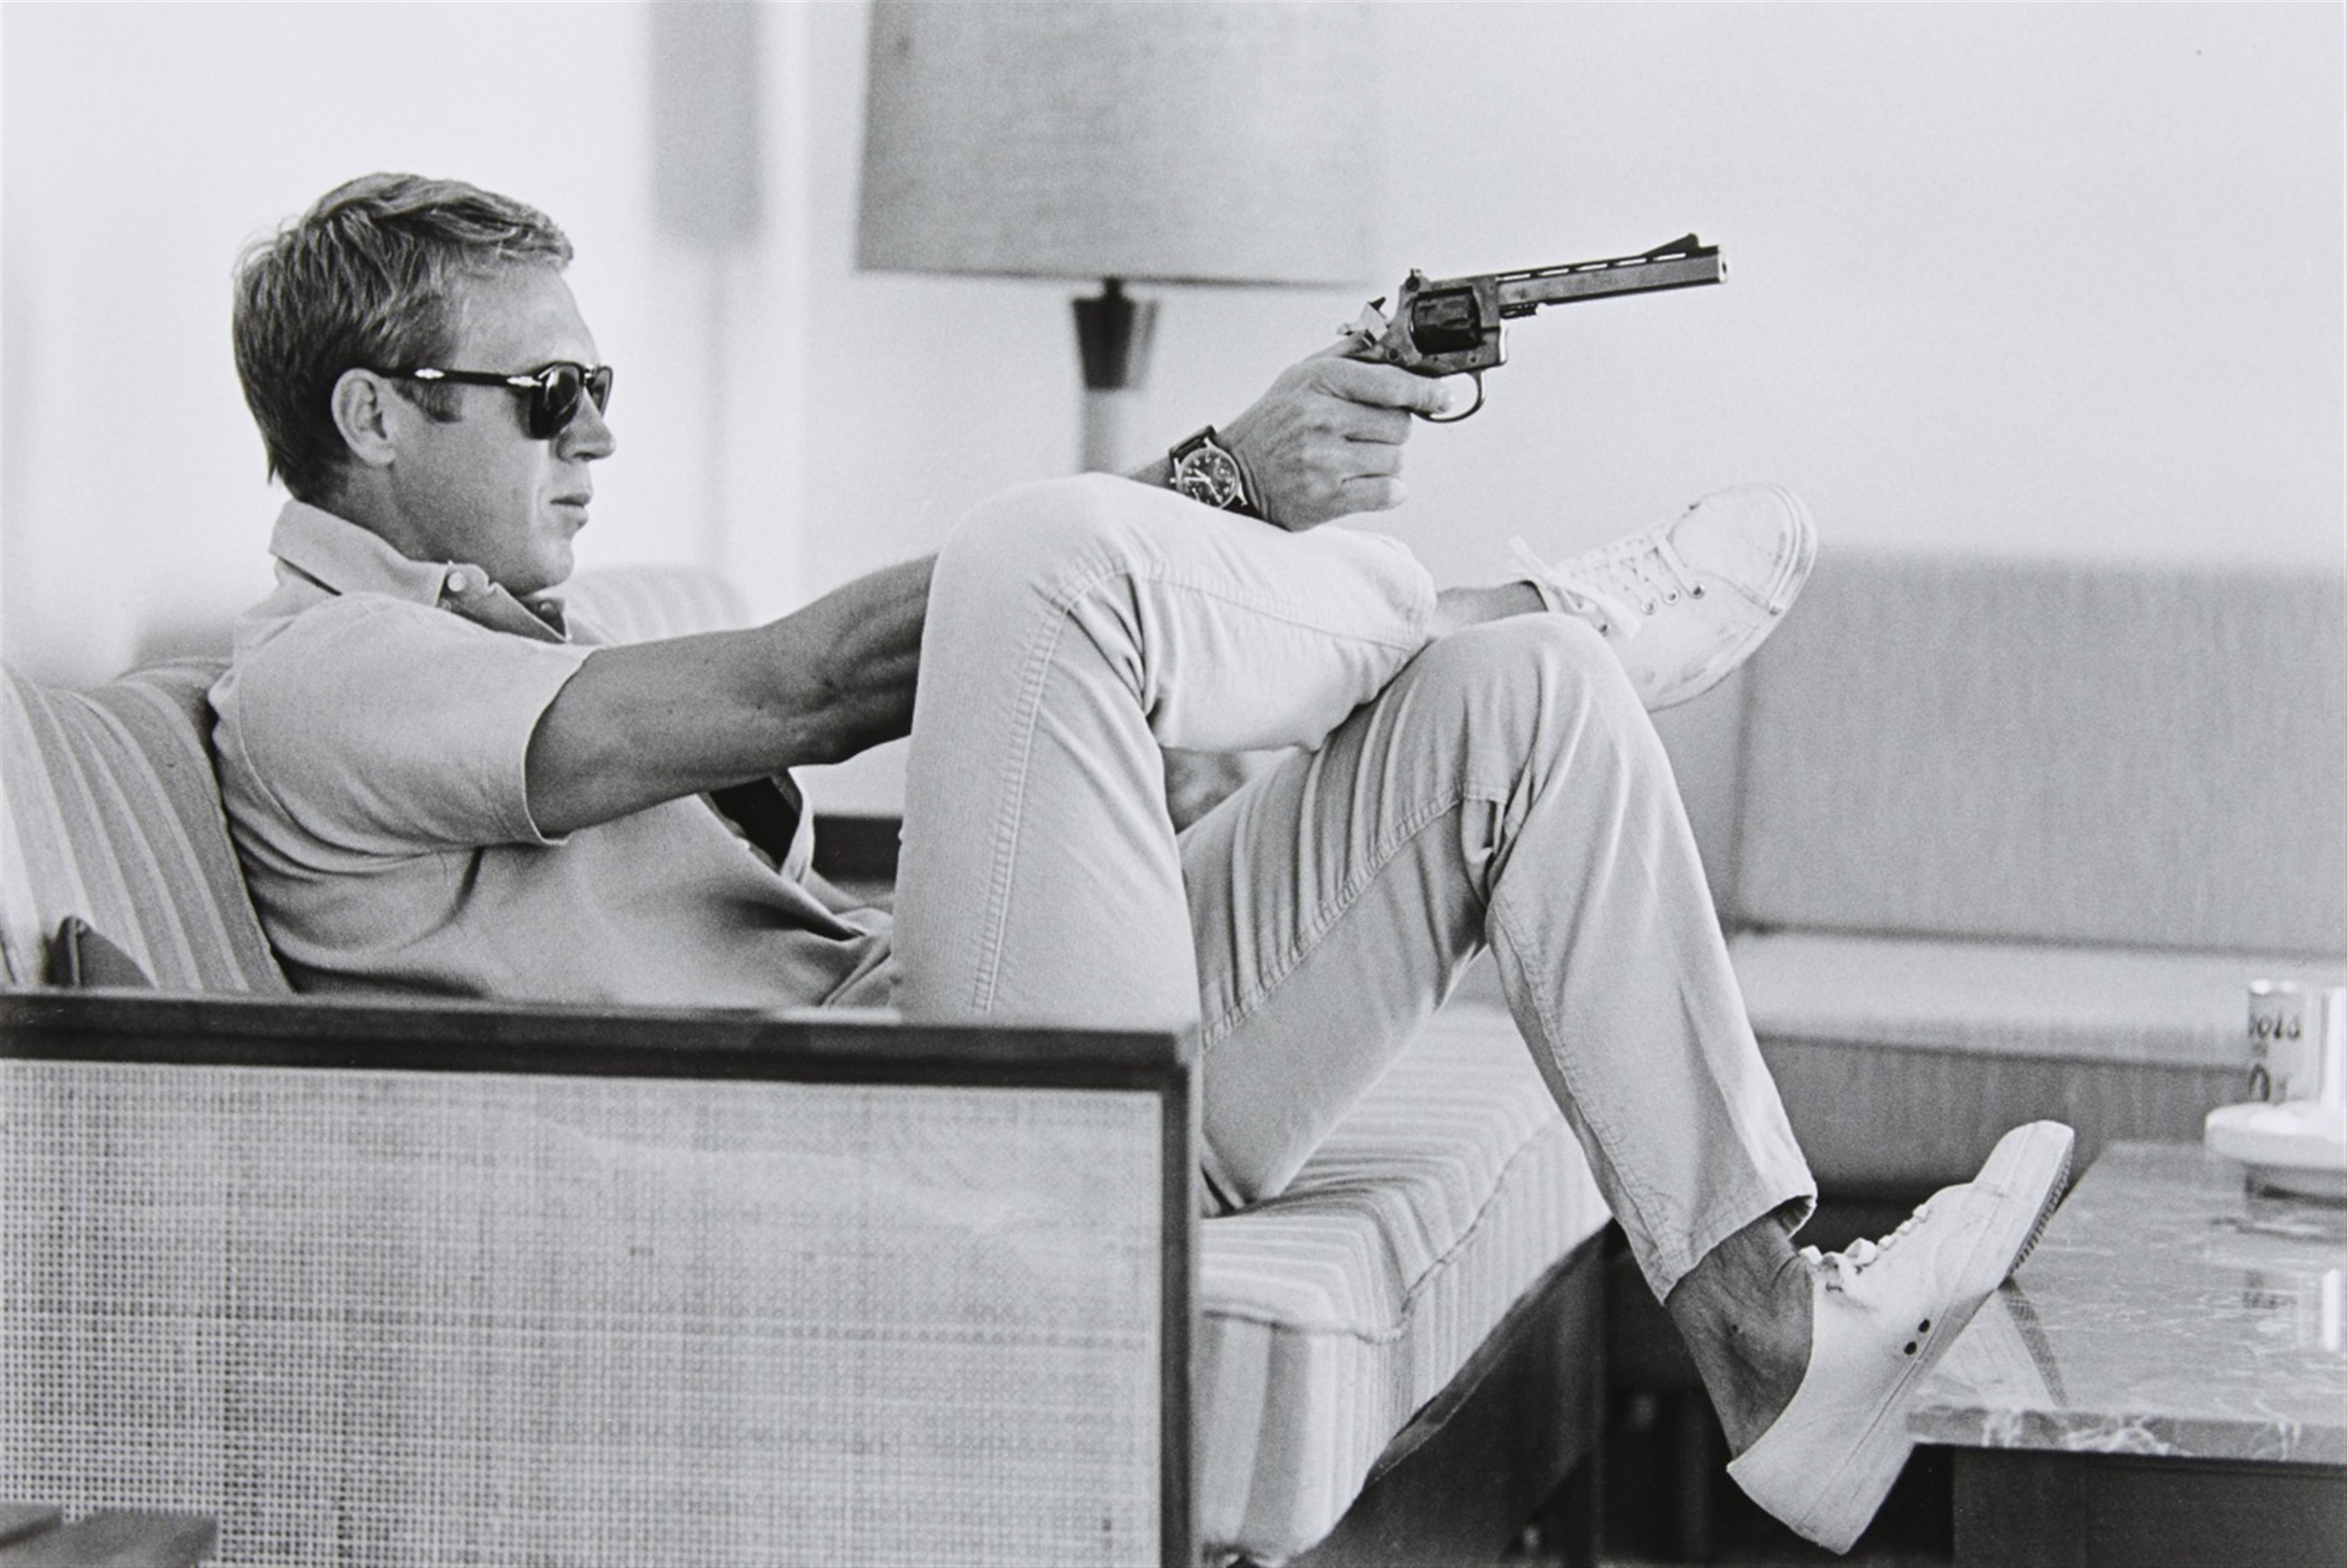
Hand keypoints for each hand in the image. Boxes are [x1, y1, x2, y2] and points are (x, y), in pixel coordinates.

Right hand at [1219, 343, 1456, 529]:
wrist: (1230, 475)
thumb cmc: (1271, 425)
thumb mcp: (1299, 376)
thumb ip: (1347, 356)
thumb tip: (1392, 337)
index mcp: (1317, 382)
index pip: (1390, 383)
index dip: (1425, 390)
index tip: (1442, 396)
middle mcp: (1320, 419)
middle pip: (1400, 424)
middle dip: (1392, 430)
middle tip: (1364, 434)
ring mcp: (1323, 461)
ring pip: (1395, 459)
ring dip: (1384, 461)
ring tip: (1352, 459)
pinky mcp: (1326, 498)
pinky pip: (1388, 492)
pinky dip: (1386, 490)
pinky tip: (1364, 483)